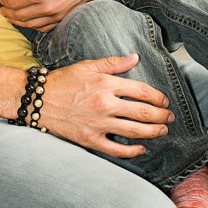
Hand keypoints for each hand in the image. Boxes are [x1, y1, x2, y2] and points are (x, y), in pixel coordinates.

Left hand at [0, 0, 121, 31]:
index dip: (5, 1)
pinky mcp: (65, 19)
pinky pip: (45, 28)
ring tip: (11, 16)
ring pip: (31, 25)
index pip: (15, 2)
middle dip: (8, 12)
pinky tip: (29, 22)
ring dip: (18, 22)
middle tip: (2, 9)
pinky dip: (33, 27)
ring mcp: (58, 15)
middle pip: (20, 15)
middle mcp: (48, 7)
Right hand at [41, 54, 174, 157]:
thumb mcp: (88, 66)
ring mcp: (98, 124)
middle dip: (161, 116)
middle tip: (169, 117)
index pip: (141, 91)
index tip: (164, 101)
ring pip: (135, 131)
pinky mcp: (90, 139)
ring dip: (153, 132)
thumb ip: (113, 63)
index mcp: (106, 84)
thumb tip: (135, 57)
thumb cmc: (63, 81)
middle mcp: (105, 104)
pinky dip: (132, 150)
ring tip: (162, 131)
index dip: (157, 97)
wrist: (38, 100)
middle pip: (143, 112)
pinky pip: (117, 149)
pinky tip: (141, 148)